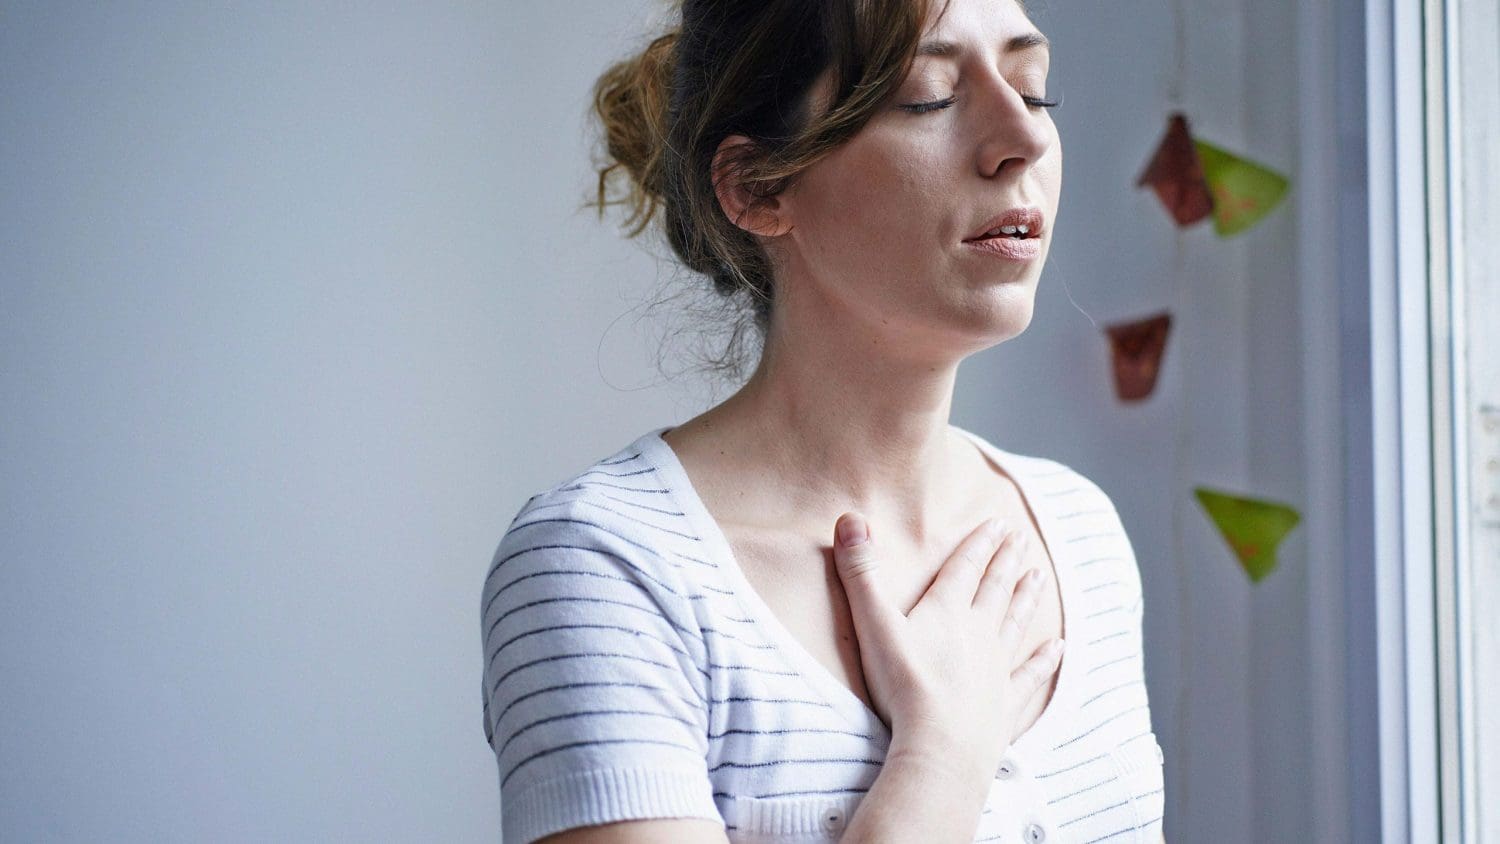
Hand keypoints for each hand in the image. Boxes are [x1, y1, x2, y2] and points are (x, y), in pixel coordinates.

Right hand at [830, 512, 1063, 773]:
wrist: (942, 747)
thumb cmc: (905, 686)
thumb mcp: (873, 623)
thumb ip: (861, 572)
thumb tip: (850, 517)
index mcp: (947, 611)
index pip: (966, 567)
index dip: (980, 543)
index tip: (998, 523)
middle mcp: (979, 633)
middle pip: (995, 589)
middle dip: (1006, 562)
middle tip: (1021, 540)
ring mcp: (996, 668)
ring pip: (1015, 623)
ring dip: (1026, 598)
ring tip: (1040, 577)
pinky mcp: (1005, 703)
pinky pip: (1030, 674)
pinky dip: (1045, 660)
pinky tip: (1058, 647)